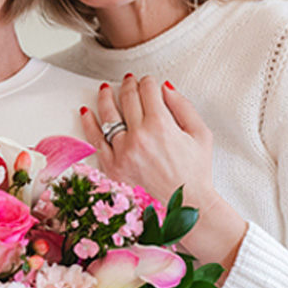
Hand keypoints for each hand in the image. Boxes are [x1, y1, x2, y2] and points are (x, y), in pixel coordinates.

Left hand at [83, 76, 247, 270]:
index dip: (148, 81)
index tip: (148, 82)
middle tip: (130, 81)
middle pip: (128, 98)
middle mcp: (139, 137)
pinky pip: (96, 140)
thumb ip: (183, 106)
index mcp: (161, 126)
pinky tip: (87, 112)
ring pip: (109, 115)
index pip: (148, 91)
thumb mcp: (200, 134)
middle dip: (129, 85)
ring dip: (106, 97)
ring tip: (106, 89)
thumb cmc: (195, 172)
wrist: (187, 206)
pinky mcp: (113, 167)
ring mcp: (123, 152)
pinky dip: (89, 123)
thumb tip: (165, 87)